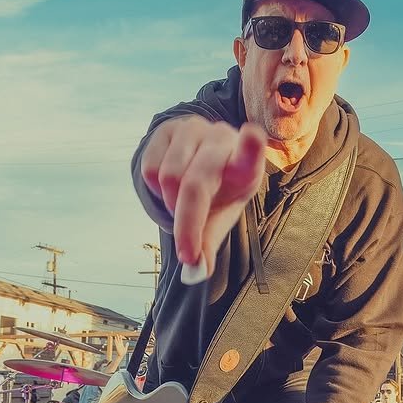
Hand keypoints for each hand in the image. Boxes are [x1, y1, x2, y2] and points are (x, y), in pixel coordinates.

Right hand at [140, 115, 265, 277]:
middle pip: (195, 185)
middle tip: (187, 253)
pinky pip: (149, 169)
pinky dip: (155, 190)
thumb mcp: (219, 219)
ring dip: (171, 203)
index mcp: (245, 164)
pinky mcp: (166, 129)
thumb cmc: (217, 193)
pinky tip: (169, 188)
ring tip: (182, 204)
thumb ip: (208, 247)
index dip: (251, 147)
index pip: (250, 154)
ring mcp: (193, 130)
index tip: (253, 137)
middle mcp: (221, 140)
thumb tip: (195, 273)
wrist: (197, 162)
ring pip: (167, 178)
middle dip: (187, 224)